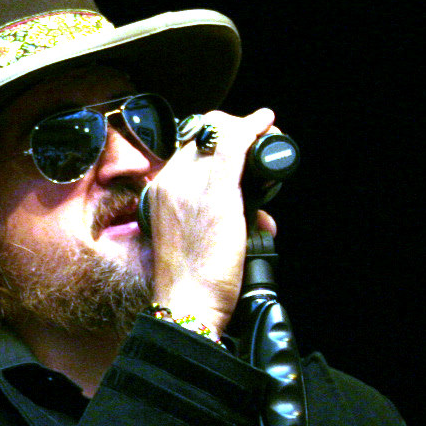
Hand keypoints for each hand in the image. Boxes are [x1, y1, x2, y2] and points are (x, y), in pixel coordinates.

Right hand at [144, 107, 277, 334]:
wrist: (186, 303)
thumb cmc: (189, 283)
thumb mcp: (188, 241)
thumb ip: (216, 221)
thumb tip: (260, 218)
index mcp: (158, 193)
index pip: (186, 152)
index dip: (214, 142)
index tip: (237, 145)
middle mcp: (169, 183)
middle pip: (201, 138)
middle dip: (232, 131)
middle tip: (258, 139)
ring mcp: (190, 185)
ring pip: (219, 135)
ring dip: (246, 131)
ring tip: (266, 136)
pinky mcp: (217, 191)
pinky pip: (233, 145)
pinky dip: (252, 129)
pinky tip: (266, 122)